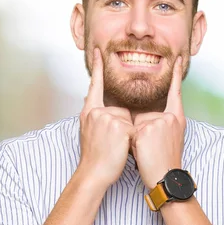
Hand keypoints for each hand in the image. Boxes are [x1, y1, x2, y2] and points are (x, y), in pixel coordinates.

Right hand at [78, 48, 134, 188]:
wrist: (94, 173)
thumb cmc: (95, 156)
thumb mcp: (89, 131)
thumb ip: (97, 116)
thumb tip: (98, 105)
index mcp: (89, 111)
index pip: (94, 85)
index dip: (97, 68)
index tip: (98, 51)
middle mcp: (97, 112)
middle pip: (120, 111)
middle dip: (122, 127)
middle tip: (110, 144)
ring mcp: (108, 118)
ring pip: (128, 120)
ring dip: (127, 135)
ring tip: (114, 148)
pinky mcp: (120, 127)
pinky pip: (134, 129)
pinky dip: (132, 140)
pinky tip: (121, 148)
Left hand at [132, 56, 185, 189]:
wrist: (166, 179)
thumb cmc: (164, 162)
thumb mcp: (168, 138)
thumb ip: (158, 123)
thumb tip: (140, 119)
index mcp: (177, 118)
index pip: (176, 93)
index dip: (177, 76)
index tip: (179, 60)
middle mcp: (171, 117)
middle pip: (145, 115)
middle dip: (141, 132)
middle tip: (152, 149)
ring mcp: (159, 122)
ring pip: (136, 124)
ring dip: (135, 139)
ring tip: (147, 153)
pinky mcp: (147, 130)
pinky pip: (131, 131)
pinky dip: (132, 143)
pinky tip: (142, 153)